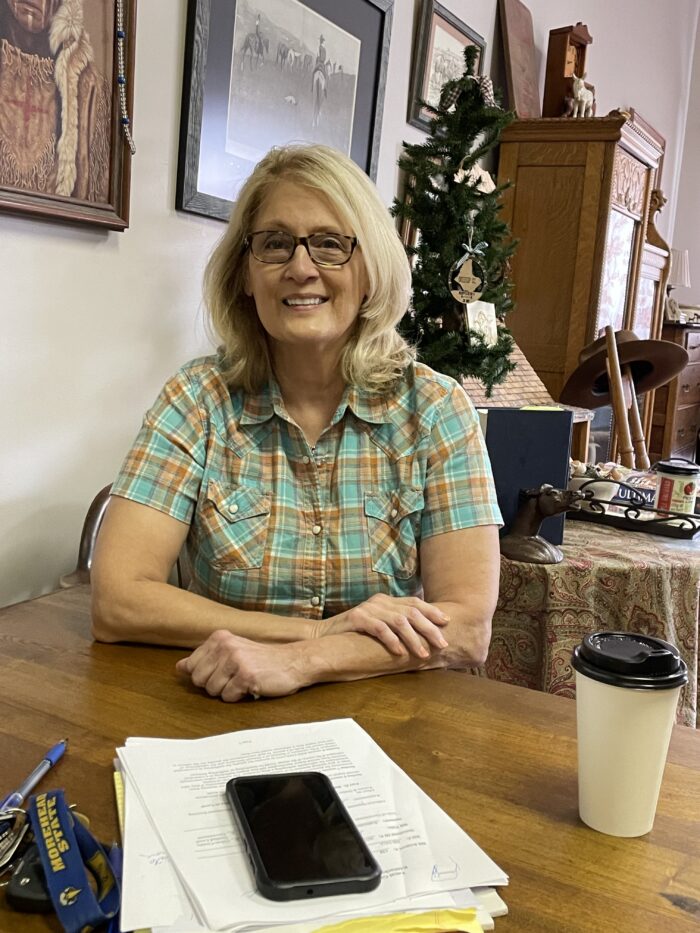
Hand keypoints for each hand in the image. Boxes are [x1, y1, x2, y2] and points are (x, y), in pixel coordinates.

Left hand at [175, 630, 306, 701]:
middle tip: (233, 677)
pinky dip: (238, 696)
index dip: (205, 674)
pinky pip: (228, 696)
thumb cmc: (262, 659)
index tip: (222, 671)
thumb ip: (204, 658)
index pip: (191, 666)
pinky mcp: (246, 675)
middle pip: (199, 680)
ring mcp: (236, 660)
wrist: (294, 661)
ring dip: (227, 691)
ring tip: (243, 680)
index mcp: (219, 637)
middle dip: (214, 684)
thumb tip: (179, 667)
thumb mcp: (231, 652)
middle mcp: (225, 645)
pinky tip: (250, 685)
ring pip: (212, 690)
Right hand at [317, 594, 448, 657]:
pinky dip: (391, 640)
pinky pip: (379, 629)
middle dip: (429, 628)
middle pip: (411, 612)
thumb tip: (422, 637)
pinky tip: (399, 652)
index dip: (432, 611)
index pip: (415, 602)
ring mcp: (368, 609)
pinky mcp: (357, 618)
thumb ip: (395, 626)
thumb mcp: (377, 626)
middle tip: (442, 644)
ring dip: (414, 639)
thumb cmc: (354, 635)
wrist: (323, 636)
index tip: (447, 622)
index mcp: (386, 601)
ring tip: (423, 654)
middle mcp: (379, 602)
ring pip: (399, 621)